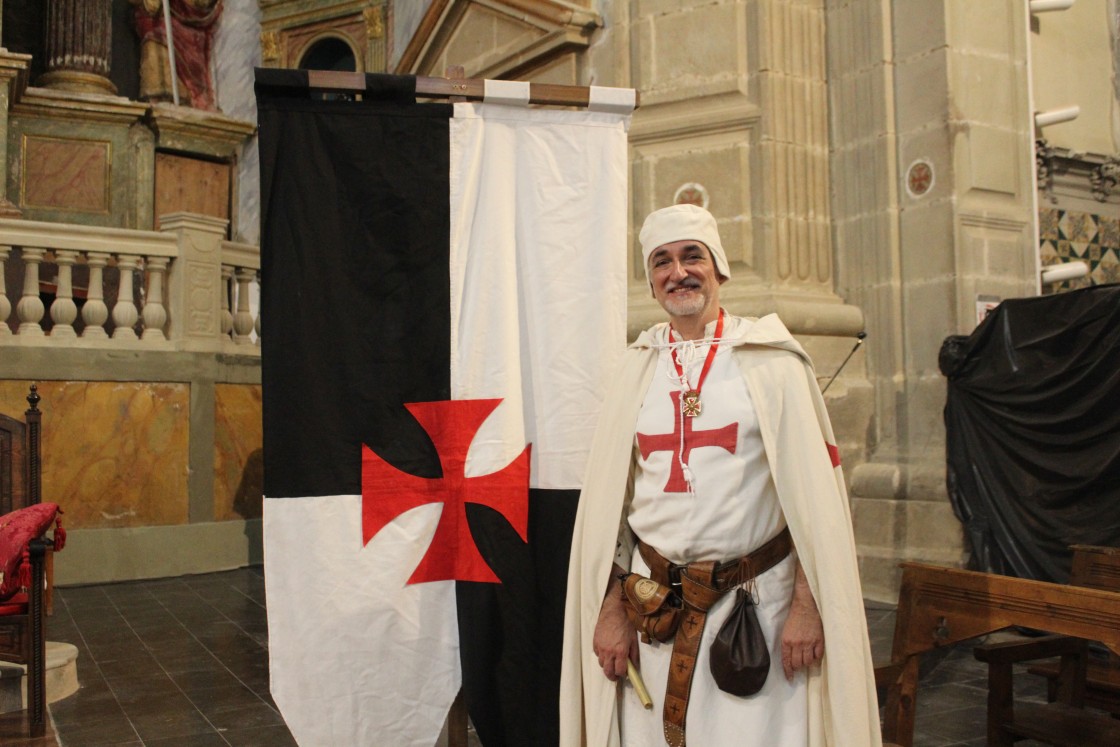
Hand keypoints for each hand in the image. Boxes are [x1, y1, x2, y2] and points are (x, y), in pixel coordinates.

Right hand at [593, 576, 638, 681]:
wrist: (613, 611)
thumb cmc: (626, 624)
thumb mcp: (634, 639)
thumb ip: (634, 654)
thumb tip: (634, 666)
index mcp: (620, 652)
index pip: (619, 671)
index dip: (622, 675)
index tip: (624, 674)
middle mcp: (609, 652)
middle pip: (608, 671)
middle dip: (612, 676)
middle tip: (616, 676)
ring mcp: (601, 647)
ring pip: (601, 663)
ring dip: (607, 666)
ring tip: (611, 662)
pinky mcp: (595, 642)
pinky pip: (597, 654)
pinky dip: (601, 656)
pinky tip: (606, 652)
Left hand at [780, 563, 823, 680]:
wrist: (806, 604)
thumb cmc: (795, 616)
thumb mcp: (786, 630)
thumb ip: (788, 643)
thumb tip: (790, 657)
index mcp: (786, 641)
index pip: (786, 661)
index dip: (788, 671)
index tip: (790, 678)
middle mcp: (797, 644)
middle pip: (798, 663)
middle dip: (798, 667)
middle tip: (799, 667)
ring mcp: (809, 643)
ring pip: (808, 662)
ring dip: (807, 663)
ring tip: (807, 661)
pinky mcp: (819, 640)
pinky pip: (818, 656)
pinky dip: (816, 658)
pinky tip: (815, 656)